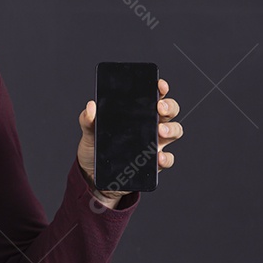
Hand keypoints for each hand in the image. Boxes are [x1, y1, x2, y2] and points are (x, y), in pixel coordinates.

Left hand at [77, 78, 182, 206]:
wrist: (94, 177)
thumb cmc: (95, 150)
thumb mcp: (89, 132)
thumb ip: (88, 119)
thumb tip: (91, 106)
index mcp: (137, 114)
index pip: (153, 97)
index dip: (159, 89)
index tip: (158, 85)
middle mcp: (150, 127)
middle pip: (169, 112)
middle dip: (169, 106)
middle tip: (159, 107)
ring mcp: (154, 145)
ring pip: (174, 131)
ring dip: (171, 129)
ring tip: (159, 130)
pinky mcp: (153, 164)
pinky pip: (167, 159)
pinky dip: (166, 157)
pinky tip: (158, 157)